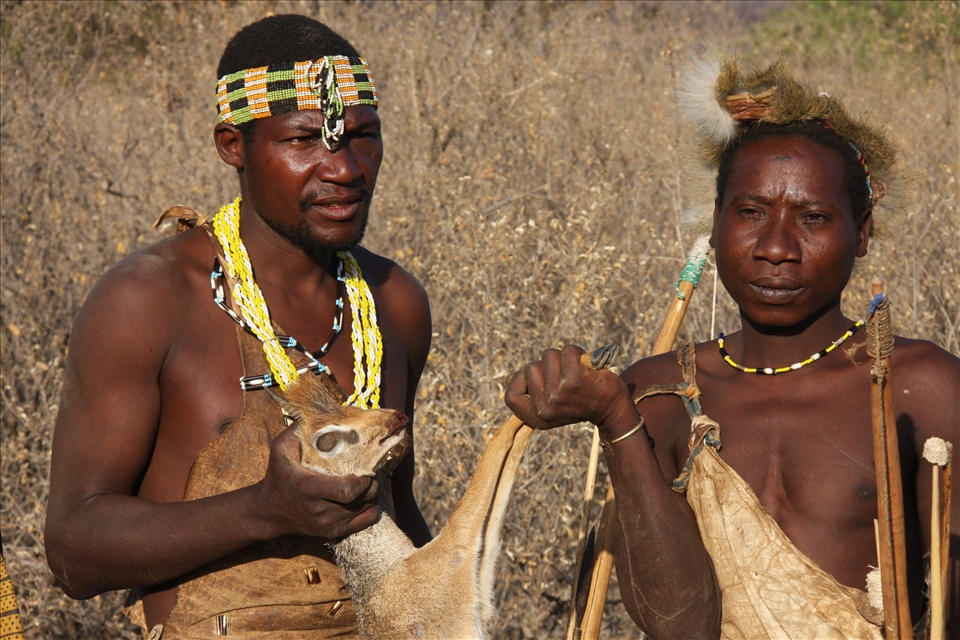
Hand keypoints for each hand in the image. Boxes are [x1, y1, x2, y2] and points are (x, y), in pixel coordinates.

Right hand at [254, 425, 380, 539]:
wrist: (270, 511)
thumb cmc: (278, 476)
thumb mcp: (280, 450)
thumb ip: (296, 430)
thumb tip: (315, 413)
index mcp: (309, 488)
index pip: (347, 491)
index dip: (362, 480)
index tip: (363, 469)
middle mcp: (320, 510)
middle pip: (362, 499)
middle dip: (372, 483)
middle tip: (372, 470)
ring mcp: (328, 524)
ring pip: (366, 509)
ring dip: (373, 493)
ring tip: (369, 481)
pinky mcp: (334, 532)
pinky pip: (365, 522)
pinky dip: (372, 509)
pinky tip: (367, 497)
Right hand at [505, 344, 636, 431]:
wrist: (613, 411)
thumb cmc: (581, 402)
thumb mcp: (553, 406)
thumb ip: (533, 393)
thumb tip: (513, 375)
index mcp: (537, 418)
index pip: (511, 397)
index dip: (518, 382)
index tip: (534, 380)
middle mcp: (545, 409)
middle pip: (530, 368)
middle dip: (547, 366)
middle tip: (565, 377)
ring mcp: (559, 394)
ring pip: (548, 356)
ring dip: (562, 357)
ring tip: (575, 370)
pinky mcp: (575, 379)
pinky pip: (567, 351)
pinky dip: (576, 352)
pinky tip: (585, 364)